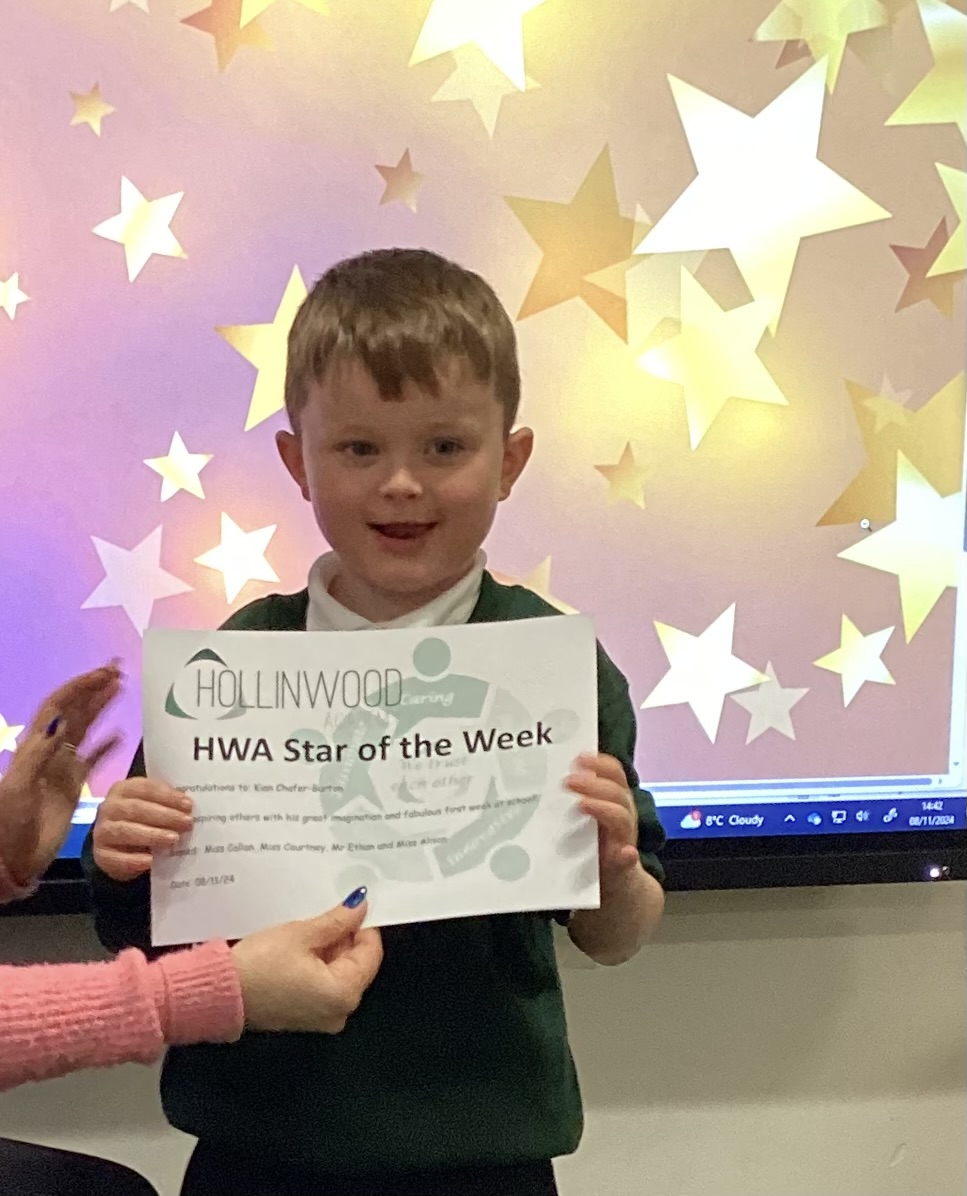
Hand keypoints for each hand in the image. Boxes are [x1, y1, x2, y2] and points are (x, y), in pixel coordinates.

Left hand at [0, 663, 122, 884]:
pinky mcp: (73, 786)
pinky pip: (93, 759)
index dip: (79, 688)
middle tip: (117, 672)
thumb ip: (40, 753)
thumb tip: (60, 719)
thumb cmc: (8, 823)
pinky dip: (107, 745)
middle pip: (73, 712)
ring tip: (120, 690)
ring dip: (101, 708)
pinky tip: (120, 735)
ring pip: (85, 729)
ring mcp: (62, 768)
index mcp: (35, 747)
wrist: (10, 858)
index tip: (103, 674)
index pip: (58, 706)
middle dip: (93, 689)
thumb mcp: (19, 786)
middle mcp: (49, 751)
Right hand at [92, 777, 192, 881]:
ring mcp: (102, 831)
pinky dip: (134, 860)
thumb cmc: (141, 820)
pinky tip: (150, 861)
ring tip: (173, 840)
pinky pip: (116, 858)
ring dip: (152, 835)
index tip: (188, 805)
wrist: (117, 846)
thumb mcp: (152, 806)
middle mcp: (109, 807)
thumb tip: (189, 808)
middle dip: (164, 816)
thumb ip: (167, 804)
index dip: (168, 796)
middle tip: (186, 823)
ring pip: (126, 831)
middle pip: (137, 809)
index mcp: (123, 789)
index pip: (146, 788)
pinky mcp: (101, 854)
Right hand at [231, 894, 383, 1033]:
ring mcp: (320, 1017)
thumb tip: (361, 905)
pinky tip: (302, 942)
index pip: (370, 952)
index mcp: (344, 994)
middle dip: (345, 936)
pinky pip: (321, 984)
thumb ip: (337, 920)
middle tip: (331, 908)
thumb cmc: (260, 964)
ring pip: (338, 972)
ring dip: (330, 947)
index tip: (352, 902)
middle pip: (356, 964)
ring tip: (314, 922)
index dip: (363, 924)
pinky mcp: (302, 1015)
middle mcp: (339, 1012)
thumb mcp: (301, 934)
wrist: (218, 994)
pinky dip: (317, 963)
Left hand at [567, 753, 639, 880]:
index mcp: (613, 799)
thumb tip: (538, 776)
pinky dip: (626, 856)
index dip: (598, 763)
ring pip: (621, 818)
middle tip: (568, 781)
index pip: (613, 773)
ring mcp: (624, 839)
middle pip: (616, 792)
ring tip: (583, 804)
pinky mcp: (622, 866)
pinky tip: (625, 853)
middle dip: (593, 784)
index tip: (578, 757)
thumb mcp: (581, 818)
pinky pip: (627, 860)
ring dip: (603, 808)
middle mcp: (623, 814)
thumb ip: (569, 800)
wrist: (612, 884)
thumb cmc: (590, 845)